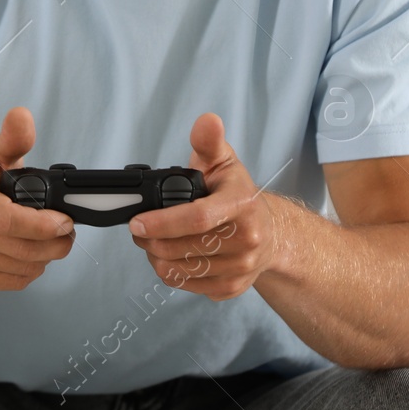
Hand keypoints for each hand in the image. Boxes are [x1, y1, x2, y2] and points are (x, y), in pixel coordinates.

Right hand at [0, 106, 73, 295]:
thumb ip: (11, 138)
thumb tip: (22, 116)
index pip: (8, 220)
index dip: (43, 225)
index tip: (65, 221)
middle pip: (19, 248)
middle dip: (55, 244)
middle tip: (67, 234)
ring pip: (19, 268)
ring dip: (45, 258)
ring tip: (50, 243)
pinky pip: (10, 283)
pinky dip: (28, 272)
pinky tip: (29, 257)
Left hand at [128, 112, 285, 299]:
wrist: (271, 235)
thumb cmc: (239, 195)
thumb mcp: (225, 163)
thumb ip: (210, 142)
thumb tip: (207, 121)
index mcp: (243, 205)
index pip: (198, 218)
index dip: (162, 222)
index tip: (136, 221)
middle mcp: (246, 240)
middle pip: (181, 247)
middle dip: (149, 238)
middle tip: (137, 228)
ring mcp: (240, 268)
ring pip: (179, 269)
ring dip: (154, 255)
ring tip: (151, 240)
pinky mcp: (230, 288)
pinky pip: (185, 284)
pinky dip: (169, 272)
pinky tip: (168, 255)